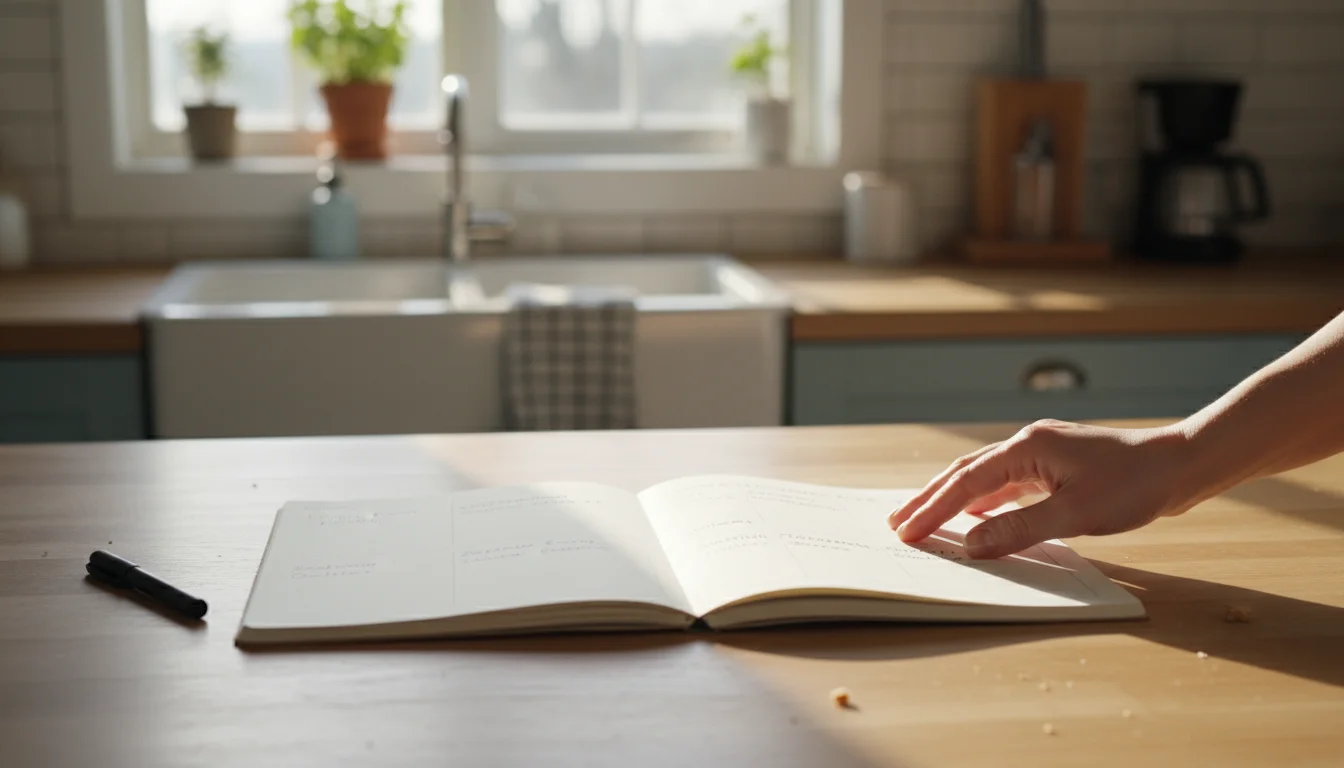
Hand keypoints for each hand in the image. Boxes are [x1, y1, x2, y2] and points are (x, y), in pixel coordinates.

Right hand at [888, 420, 1198, 559]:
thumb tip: (970, 543)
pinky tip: (973, 513)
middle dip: (928, 498)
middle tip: (896, 523)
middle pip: (964, 473)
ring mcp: (1040, 451)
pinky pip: (1004, 481)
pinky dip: (980, 498)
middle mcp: (1027, 443)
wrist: (1180, 464)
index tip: (905, 532)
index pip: (966, 483)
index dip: (932, 510)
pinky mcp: (1053, 463)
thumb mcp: (1075, 515)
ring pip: (982, 476)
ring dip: (950, 497)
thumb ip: (1018, 528)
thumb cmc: (1134, 486)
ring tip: (921, 517)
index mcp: (1027, 448)